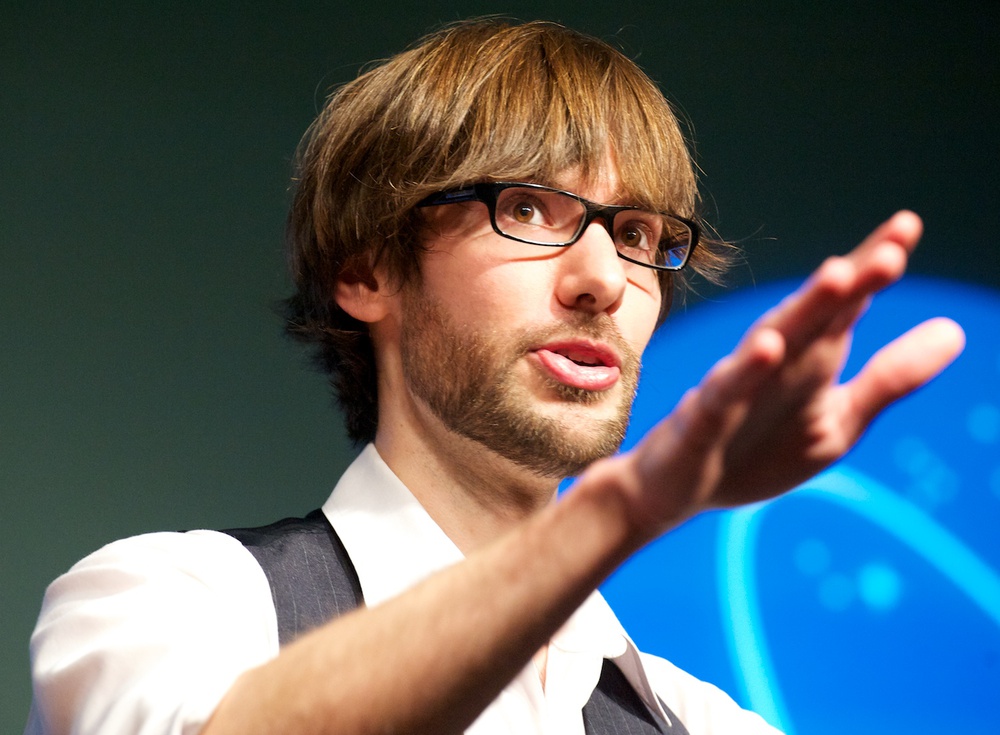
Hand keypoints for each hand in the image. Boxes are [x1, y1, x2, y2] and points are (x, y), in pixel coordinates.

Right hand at [615, 211, 964, 533]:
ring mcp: (736, 388)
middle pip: (816, 316)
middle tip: (892, 248)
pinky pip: (726, 392)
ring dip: (804, 309)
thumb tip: (956, 330)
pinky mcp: (703, 419)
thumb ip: (891, 377)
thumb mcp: (839, 420)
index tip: (908, 225)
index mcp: (810, 361)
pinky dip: (745, 370)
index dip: (873, 269)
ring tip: (838, 275)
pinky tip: (769, 348)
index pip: (846, 307)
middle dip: (850, 282)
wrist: (675, 492)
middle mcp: (775, 364)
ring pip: (773, 342)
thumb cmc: (757, 450)